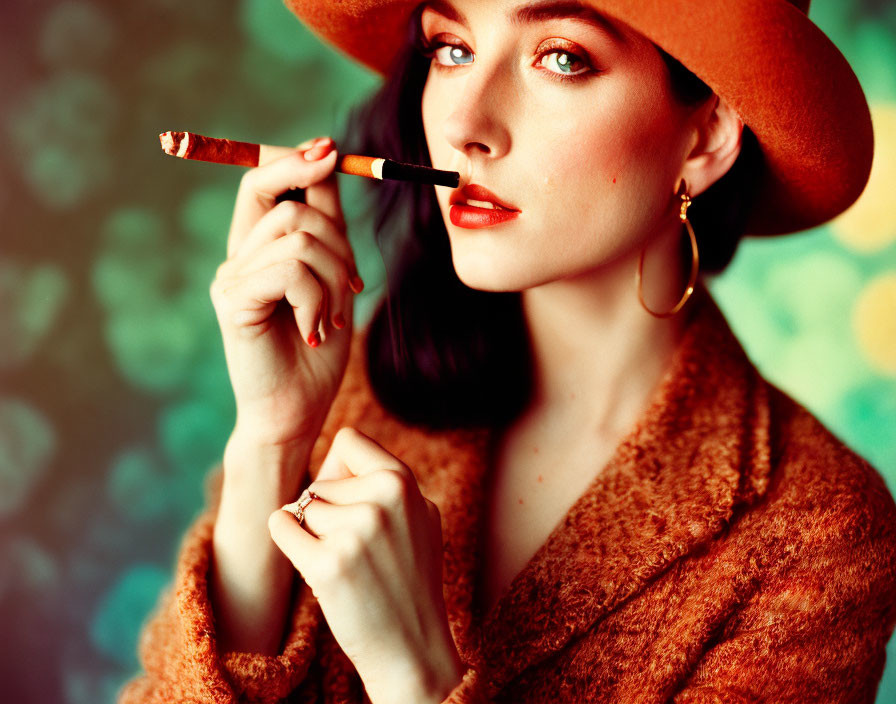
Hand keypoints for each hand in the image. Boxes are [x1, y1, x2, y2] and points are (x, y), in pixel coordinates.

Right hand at [210, 137, 362, 447]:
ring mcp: (230, 279)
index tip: (331, 151)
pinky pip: (291, 270)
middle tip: (351, 285)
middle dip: (339, 238)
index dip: (295, 159)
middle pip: (286, 201)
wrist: (296, 413)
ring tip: (332, 318)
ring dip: (335, 278)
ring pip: (300, 237)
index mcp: (258, 248)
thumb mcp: (333, 279)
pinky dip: (318, 300)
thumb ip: (327, 227)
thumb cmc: (317, 352)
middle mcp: (238, 258)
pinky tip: (314, 332)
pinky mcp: (233, 303)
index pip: (263, 180)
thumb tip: (330, 163)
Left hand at [267, 427, 465, 703]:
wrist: (413, 647)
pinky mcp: (327, 565)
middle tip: (358, 549)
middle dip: (328, 511)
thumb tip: (339, 446)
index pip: (349, 440)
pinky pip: (281, 526)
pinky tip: (316, 566)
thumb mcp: (419, 517)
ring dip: (314, 535)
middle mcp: (384, 500)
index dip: (339, 468)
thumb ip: (387, 480)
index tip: (347, 497)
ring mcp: (356, 532)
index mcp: (405, 482)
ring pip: (303, 508)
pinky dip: (288, 541)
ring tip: (349, 565)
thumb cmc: (411, 579)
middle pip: (320, 482)